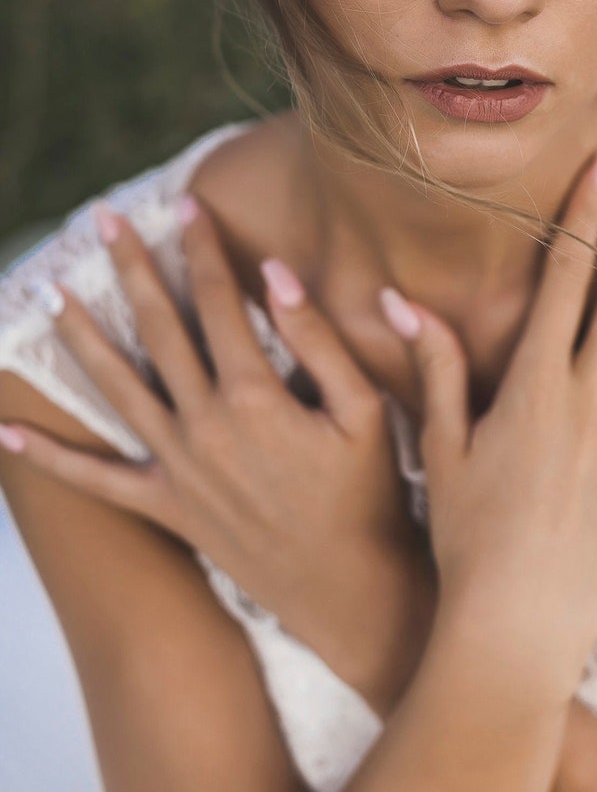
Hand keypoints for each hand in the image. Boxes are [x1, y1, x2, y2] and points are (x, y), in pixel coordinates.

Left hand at [0, 196, 430, 709]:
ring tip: (53, 293)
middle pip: (157, 329)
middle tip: (104, 220)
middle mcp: (203, 426)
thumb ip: (317, 340)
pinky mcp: (165, 508)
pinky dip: (48, 459)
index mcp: (254, 396)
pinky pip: (96, 481)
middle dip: (131, 268)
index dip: (201, 248)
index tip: (187, 204)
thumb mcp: (364, 410)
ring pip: (117, 388)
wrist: (348, 587)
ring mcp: (178, 468)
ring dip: (81, 337)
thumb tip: (275, 274)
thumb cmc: (367, 494)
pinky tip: (6, 433)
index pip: (218, 301)